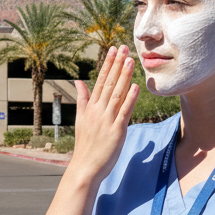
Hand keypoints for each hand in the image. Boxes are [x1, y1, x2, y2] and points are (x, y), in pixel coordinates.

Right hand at [68, 45, 138, 186]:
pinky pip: (124, 111)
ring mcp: (107, 120)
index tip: (113, 49)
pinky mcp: (116, 130)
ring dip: (125, 76)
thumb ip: (82, 99)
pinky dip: (130, 98)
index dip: (107, 64)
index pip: (100, 80)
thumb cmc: (85, 145)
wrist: (85, 167)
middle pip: (109, 83)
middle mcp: (97, 111)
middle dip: (117, 64)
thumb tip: (79, 81)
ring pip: (117, 94)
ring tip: (131, 60)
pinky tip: (136, 86)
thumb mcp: (81, 119)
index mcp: (90, 107)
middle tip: (124, 47)